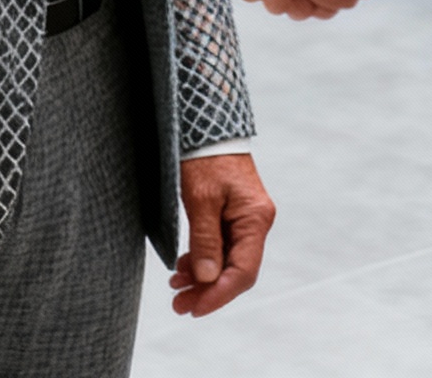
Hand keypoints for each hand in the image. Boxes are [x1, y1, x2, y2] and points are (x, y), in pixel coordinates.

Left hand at [169, 153, 275, 316]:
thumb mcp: (201, 198)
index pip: (242, 271)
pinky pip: (221, 246)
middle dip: (207, 291)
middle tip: (179, 305)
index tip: (193, 308)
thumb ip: (206, 240)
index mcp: (255, 218)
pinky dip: (203, 259)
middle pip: (235, 270)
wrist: (206, 122)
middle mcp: (255, 221)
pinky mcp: (231, 213)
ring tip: (175, 287)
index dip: (218, 295)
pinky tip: (183, 267)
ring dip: (202, 277)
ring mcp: (245, 218)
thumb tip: (208, 279)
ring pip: (226, 260)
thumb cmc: (205, 156)